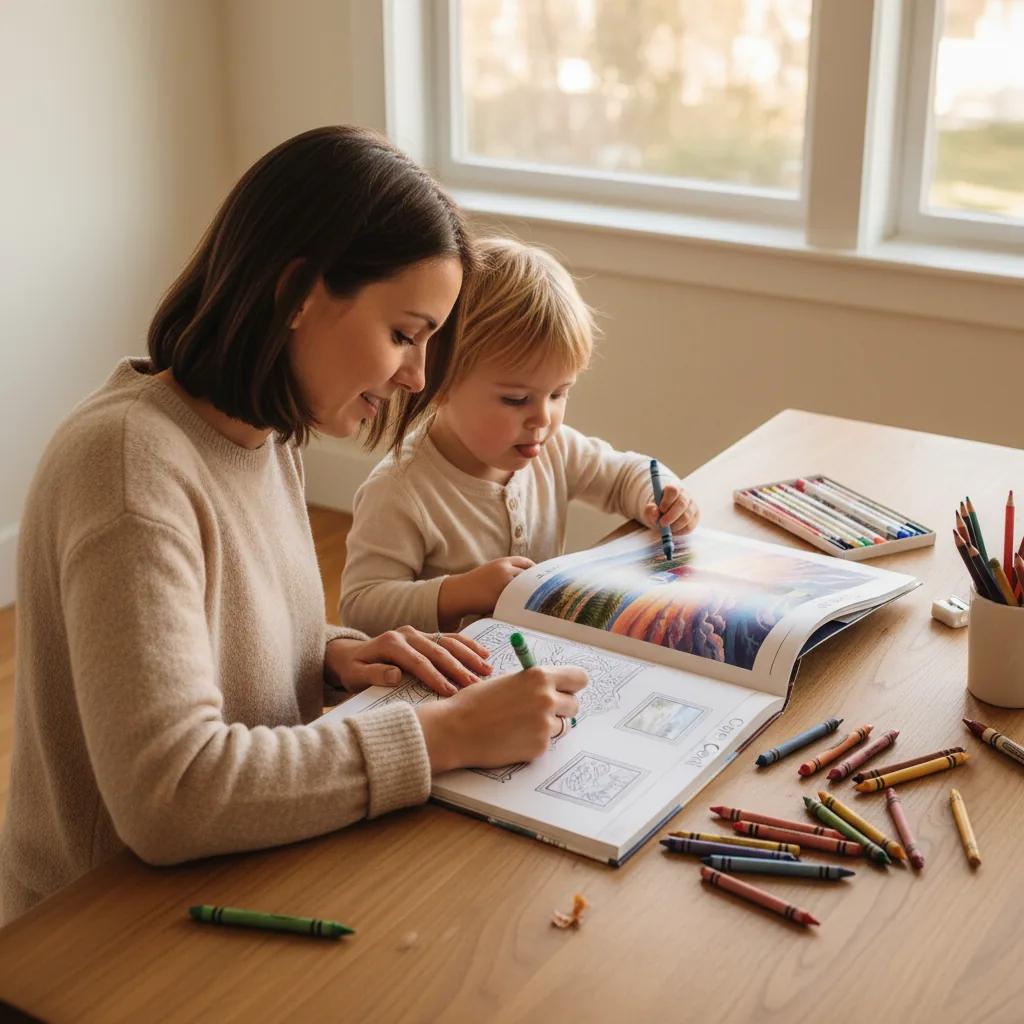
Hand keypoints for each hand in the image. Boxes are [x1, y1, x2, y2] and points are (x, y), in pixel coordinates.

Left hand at [325, 627, 492, 696]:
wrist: (352, 654)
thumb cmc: (354, 669)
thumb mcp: (355, 675)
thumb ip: (374, 674)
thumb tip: (396, 674)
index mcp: (391, 644)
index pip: (418, 662)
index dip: (435, 677)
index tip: (450, 692)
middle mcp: (407, 634)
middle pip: (438, 651)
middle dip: (458, 668)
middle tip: (475, 684)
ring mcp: (417, 633)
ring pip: (448, 642)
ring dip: (469, 655)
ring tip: (486, 669)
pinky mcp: (425, 635)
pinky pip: (450, 638)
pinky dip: (467, 645)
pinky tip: (483, 654)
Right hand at [415, 665, 588, 772]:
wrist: (456, 730)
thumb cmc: (476, 703)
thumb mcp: (509, 681)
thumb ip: (534, 684)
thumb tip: (555, 689)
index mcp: (539, 676)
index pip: (579, 678)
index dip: (573, 685)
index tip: (568, 689)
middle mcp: (547, 699)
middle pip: (574, 704)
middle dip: (561, 708)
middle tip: (541, 710)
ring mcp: (545, 725)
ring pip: (561, 725)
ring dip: (547, 725)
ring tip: (520, 724)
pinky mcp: (540, 747)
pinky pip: (546, 742)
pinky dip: (534, 741)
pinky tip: (513, 737)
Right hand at [437, 556, 534, 628]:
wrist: (459, 592)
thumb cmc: (476, 584)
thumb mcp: (492, 571)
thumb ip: (508, 572)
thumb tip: (529, 580)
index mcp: (503, 562)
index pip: (527, 563)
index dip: (535, 571)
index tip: (541, 579)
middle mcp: (504, 570)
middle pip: (529, 576)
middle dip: (536, 584)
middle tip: (545, 592)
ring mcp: (502, 584)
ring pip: (524, 590)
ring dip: (531, 596)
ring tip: (538, 604)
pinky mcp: (499, 598)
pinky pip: (515, 602)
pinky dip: (521, 606)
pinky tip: (524, 611)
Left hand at [643, 483, 698, 534]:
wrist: (666, 515)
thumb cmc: (657, 511)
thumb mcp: (650, 510)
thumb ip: (650, 510)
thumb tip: (654, 511)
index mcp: (673, 489)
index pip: (673, 491)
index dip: (667, 501)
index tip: (660, 509)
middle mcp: (685, 495)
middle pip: (682, 503)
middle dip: (671, 516)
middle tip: (662, 524)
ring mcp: (692, 506)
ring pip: (687, 516)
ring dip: (674, 525)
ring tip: (666, 528)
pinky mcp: (696, 517)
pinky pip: (689, 526)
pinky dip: (679, 531)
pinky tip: (673, 531)